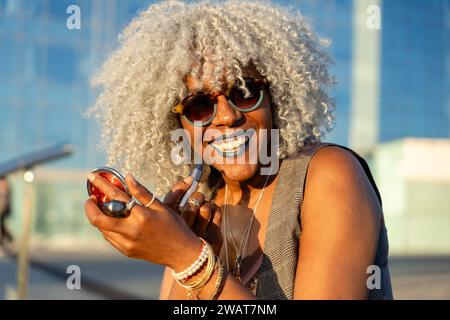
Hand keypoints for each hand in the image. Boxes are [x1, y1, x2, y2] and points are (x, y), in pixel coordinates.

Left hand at [84, 172, 201, 271]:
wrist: (181, 253)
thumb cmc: (174, 227)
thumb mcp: (161, 207)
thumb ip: (142, 192)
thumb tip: (128, 177)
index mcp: (141, 216)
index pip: (115, 197)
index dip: (101, 185)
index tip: (91, 176)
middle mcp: (131, 231)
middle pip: (98, 219)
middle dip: (90, 207)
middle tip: (92, 198)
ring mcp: (127, 244)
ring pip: (102, 229)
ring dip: (99, 216)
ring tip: (104, 207)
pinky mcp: (126, 251)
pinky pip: (110, 237)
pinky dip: (108, 227)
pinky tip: (114, 220)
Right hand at [163, 177, 222, 254]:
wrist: (192, 266)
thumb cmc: (179, 237)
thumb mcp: (171, 219)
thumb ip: (175, 198)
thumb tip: (190, 178)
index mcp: (169, 226)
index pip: (173, 198)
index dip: (182, 186)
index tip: (190, 179)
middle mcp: (184, 231)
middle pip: (194, 201)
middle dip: (197, 196)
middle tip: (197, 199)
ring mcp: (200, 234)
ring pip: (206, 206)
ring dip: (206, 203)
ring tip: (203, 208)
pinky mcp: (213, 237)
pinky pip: (217, 212)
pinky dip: (215, 209)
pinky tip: (211, 214)